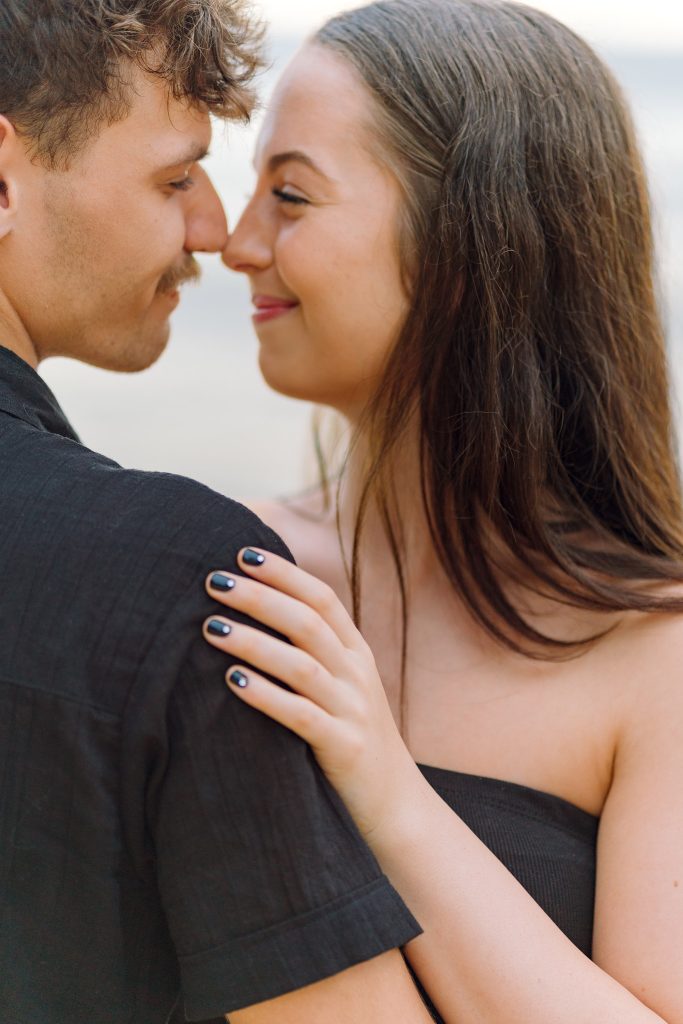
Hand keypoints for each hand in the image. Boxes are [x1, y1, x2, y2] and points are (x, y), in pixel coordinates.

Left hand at [202, 548, 417, 839]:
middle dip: (259, 597)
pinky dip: (266, 696)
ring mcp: (353, 711)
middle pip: (307, 622)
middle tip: (213, 581)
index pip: (322, 598)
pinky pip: (302, 716)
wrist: (397, 805)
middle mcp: (358, 675)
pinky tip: (232, 682)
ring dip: (254, 643)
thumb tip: (257, 613)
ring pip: (301, 665)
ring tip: (210, 627)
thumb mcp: (343, 687)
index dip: (284, 573)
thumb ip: (313, 652)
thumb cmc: (352, 739)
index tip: (242, 553)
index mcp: (356, 654)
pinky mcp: (344, 749)